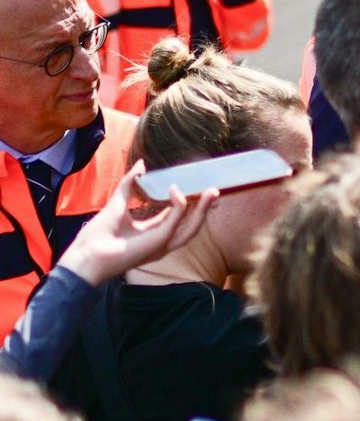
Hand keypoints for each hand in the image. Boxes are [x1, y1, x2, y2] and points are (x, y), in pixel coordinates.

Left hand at [61, 164, 217, 286]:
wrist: (85, 256)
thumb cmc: (97, 236)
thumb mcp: (117, 203)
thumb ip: (129, 183)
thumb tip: (140, 164)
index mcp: (152, 234)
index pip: (177, 218)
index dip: (189, 202)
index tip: (197, 186)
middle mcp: (161, 241)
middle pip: (191, 225)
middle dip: (204, 208)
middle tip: (214, 190)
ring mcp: (161, 244)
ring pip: (192, 227)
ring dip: (203, 209)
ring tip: (213, 191)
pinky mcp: (158, 242)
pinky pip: (176, 220)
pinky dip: (180, 205)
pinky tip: (176, 190)